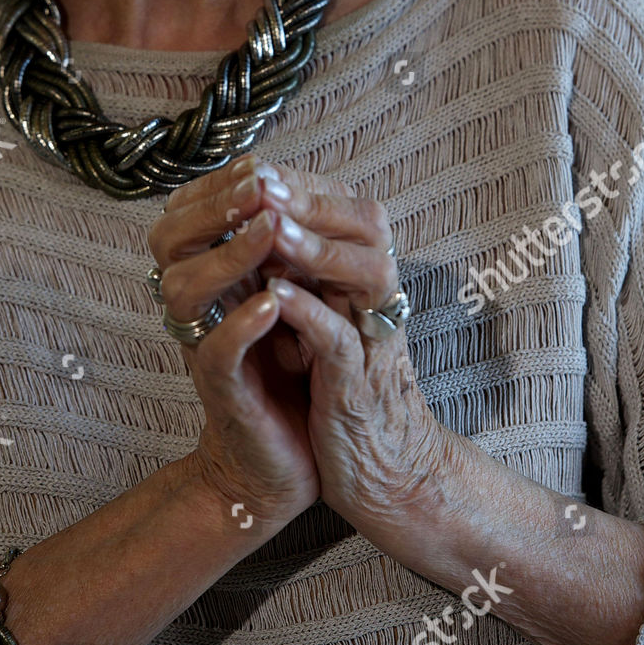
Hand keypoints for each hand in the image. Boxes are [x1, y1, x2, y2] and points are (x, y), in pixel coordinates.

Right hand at [148, 157, 356, 527]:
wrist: (286, 462)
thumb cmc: (288, 371)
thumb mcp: (287, 296)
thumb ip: (280, 249)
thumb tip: (291, 182)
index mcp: (208, 276)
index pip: (185, 212)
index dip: (216, 185)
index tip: (258, 165)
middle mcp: (197, 307)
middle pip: (168, 239)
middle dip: (213, 206)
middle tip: (258, 188)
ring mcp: (204, 347)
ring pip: (183, 289)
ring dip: (228, 255)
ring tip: (269, 232)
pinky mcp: (224, 392)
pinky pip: (217, 352)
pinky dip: (241, 323)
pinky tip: (273, 302)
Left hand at [225, 159, 449, 536]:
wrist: (387, 476)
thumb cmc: (344, 391)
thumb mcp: (329, 320)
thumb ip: (310, 274)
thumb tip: (266, 220)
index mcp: (372, 281)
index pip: (350, 211)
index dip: (304, 187)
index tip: (256, 168)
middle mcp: (380, 303)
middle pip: (364, 229)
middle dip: (308, 203)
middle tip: (261, 181)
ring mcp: (373, 343)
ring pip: (361, 275)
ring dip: (313, 249)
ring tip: (269, 225)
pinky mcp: (359, 388)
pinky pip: (339, 342)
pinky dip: (310, 315)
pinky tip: (274, 295)